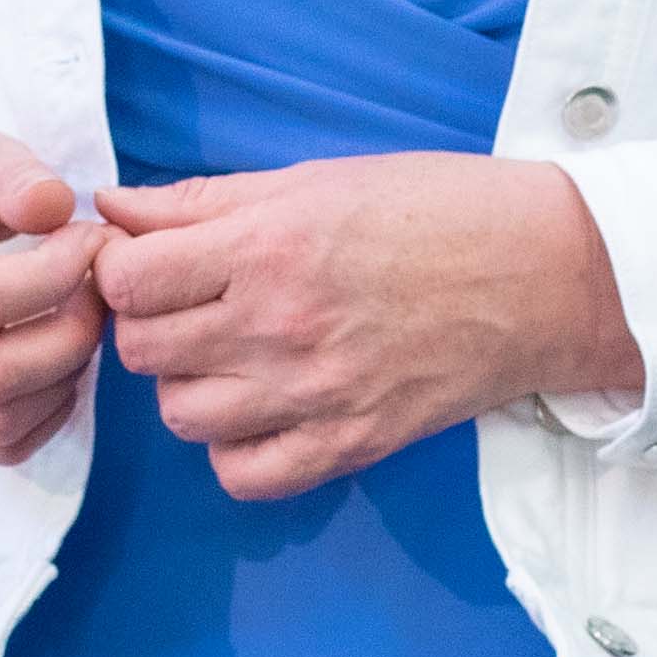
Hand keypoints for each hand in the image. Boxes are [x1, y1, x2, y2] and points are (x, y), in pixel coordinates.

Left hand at [87, 154, 636, 500]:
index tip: (146, 264)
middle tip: (187, 307)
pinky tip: (261, 408)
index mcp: (266, 247)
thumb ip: (201, 200)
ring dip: (190, 386)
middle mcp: (281, 325)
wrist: (543, 272)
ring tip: (229, 354)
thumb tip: (112, 206)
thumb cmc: (433, 210)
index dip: (120, 270)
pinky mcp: (351, 445)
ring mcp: (315, 395)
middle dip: (150, 326)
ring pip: (183, 417)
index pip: (127, 282)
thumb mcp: (311, 180)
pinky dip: (237, 449)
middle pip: (144, 353)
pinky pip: (244, 476)